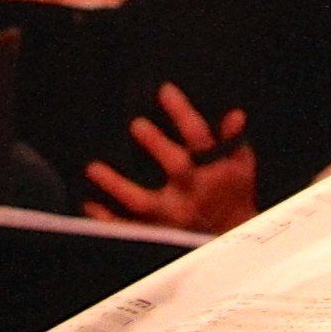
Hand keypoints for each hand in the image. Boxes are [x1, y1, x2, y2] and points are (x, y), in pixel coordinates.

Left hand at [85, 84, 259, 234]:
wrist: (231, 240)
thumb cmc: (234, 193)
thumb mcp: (241, 165)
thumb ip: (233, 140)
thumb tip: (234, 115)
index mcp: (215, 170)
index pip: (200, 137)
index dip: (183, 113)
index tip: (165, 91)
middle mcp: (194, 192)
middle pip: (177, 166)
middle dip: (157, 145)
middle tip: (136, 124)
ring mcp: (174, 216)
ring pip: (143, 202)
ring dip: (117, 186)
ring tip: (94, 168)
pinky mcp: (159, 233)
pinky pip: (130, 229)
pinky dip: (108, 219)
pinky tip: (89, 204)